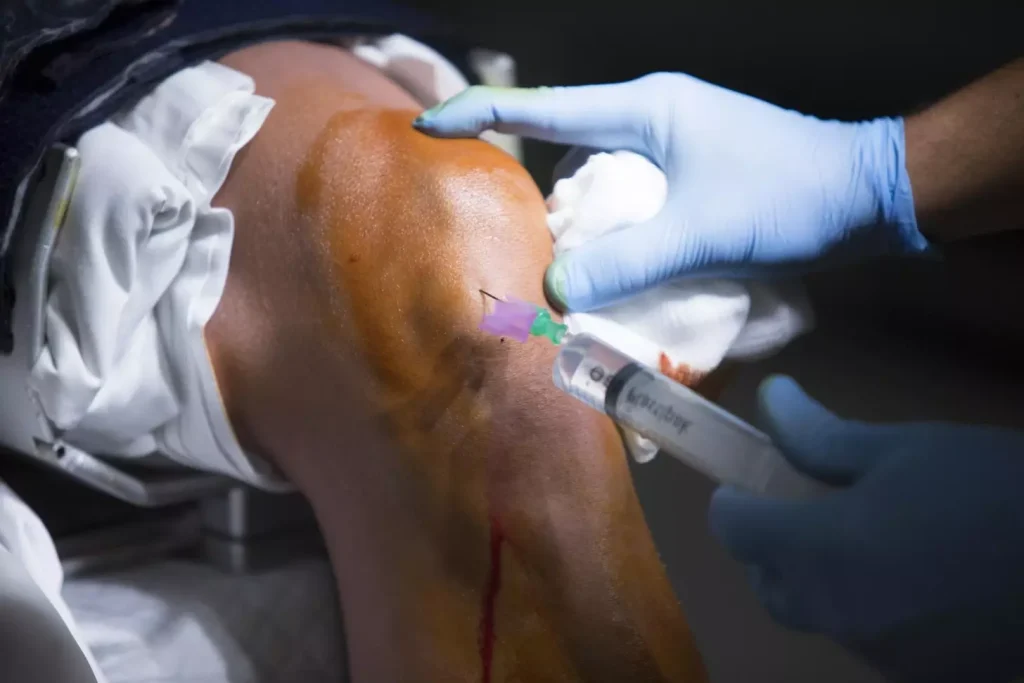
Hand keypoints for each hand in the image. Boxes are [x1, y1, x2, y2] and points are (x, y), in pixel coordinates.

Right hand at [414, 74, 931, 311]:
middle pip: (566, 150)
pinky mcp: (690, 179)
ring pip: (600, 185)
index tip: (427, 128)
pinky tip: (604, 274)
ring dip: (578, 226)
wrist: (871, 197)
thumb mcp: (702, 232)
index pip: (546, 107)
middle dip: (532, 191)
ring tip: (550, 270)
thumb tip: (553, 292)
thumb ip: (626, 262)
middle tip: (499, 235)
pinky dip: (613, 237)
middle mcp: (651, 120)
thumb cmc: (790, 198)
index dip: (481, 114)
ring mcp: (673, 149)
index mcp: (646, 109)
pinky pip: (631, 205)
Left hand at [709, 376, 1023, 682]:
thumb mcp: (903, 448)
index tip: (748, 477)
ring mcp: (877, 651)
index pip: (734, 529)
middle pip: (767, 582)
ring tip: (863, 535)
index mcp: (820, 550)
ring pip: (812, 612)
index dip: (733, 499)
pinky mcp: (918, 674)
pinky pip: (862, 636)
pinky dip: (860, 605)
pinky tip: (908, 575)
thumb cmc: (992, 492)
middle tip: (803, 505)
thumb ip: (819, 435)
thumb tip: (769, 400)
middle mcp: (835, 611)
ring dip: (812, 576)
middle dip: (768, 544)